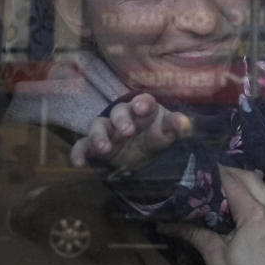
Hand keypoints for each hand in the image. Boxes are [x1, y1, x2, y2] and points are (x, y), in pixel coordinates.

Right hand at [70, 93, 191, 168]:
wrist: (145, 154)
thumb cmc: (157, 134)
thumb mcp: (168, 132)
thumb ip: (176, 126)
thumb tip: (186, 123)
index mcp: (143, 109)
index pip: (143, 101)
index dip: (141, 103)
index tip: (141, 109)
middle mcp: (123, 116)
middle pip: (118, 112)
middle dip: (121, 120)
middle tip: (127, 131)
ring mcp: (108, 130)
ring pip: (98, 126)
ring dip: (99, 136)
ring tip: (104, 148)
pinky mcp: (95, 145)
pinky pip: (82, 146)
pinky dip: (78, 153)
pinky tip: (78, 163)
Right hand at [160, 167, 264, 264]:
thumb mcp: (215, 258)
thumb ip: (194, 234)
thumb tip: (165, 223)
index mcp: (257, 217)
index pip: (235, 183)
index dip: (219, 173)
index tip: (207, 168)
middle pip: (257, 180)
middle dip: (237, 176)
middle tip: (220, 180)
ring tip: (252, 197)